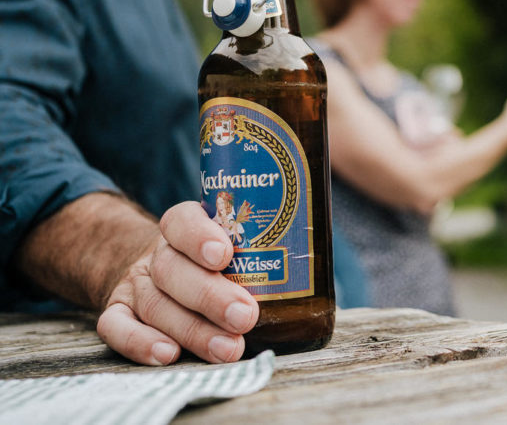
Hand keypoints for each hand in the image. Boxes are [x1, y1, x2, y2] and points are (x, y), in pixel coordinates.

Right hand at [96, 201, 258, 365]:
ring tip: (227, 349)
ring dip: (193, 330)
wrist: (158, 267)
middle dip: (210, 296)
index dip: (200, 236)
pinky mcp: (118, 312)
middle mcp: (158, 253)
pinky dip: (139, 343)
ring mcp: (136, 283)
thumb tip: (318, 258)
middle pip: (173, 270)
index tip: (226, 253)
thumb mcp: (234, 239)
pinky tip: (168, 355)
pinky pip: (116, 328)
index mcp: (184, 226)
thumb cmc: (216, 257)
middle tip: (245, 315)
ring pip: (155, 304)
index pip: (182, 221)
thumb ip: (263, 244)